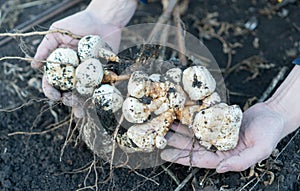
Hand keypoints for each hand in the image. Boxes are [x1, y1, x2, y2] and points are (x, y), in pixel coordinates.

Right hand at [32, 10, 121, 117]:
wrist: (103, 20)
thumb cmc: (78, 23)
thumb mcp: (57, 32)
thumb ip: (45, 48)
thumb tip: (34, 66)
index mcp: (61, 65)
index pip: (52, 82)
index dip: (50, 91)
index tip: (54, 95)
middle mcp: (74, 73)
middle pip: (68, 91)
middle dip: (67, 100)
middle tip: (70, 101)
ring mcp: (89, 75)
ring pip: (83, 94)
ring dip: (81, 105)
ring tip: (82, 112)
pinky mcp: (104, 75)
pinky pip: (101, 89)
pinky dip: (100, 98)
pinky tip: (98, 106)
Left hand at [161, 102, 285, 171]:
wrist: (273, 115)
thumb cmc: (270, 133)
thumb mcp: (260, 150)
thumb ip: (241, 162)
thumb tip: (219, 169)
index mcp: (227, 157)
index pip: (201, 160)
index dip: (184, 158)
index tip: (168, 156)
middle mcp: (219, 147)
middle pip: (194, 147)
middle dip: (176, 145)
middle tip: (159, 141)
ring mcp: (217, 134)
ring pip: (195, 134)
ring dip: (180, 132)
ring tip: (165, 128)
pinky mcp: (218, 123)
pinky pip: (201, 122)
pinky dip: (190, 120)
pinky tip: (180, 117)